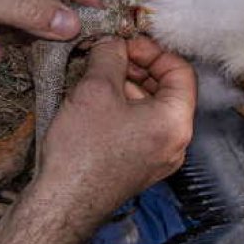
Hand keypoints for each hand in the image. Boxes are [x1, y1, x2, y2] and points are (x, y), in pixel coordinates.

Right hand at [37, 37, 195, 224]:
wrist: (63, 202)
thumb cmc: (83, 150)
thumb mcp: (96, 88)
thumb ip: (110, 55)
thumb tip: (114, 41)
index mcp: (176, 122)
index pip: (181, 70)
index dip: (153, 50)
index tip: (126, 42)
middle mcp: (176, 142)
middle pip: (168, 89)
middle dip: (139, 67)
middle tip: (110, 54)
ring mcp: (159, 157)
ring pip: (152, 108)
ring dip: (128, 86)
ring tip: (97, 75)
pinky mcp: (140, 166)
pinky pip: (141, 127)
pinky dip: (124, 108)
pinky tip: (96, 101)